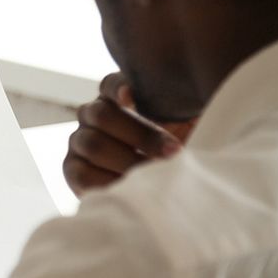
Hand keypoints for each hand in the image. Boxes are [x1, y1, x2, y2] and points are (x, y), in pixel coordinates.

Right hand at [65, 72, 196, 195]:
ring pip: (93, 144)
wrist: (166, 193)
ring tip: (157, 176)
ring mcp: (79, 142)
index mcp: (118, 98)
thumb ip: (184, 109)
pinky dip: (107, 182)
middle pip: (101, 115)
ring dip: (128, 162)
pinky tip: (131, 188)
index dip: (118, 88)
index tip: (132, 98)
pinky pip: (81, 174)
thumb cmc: (180, 154)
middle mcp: (93, 115)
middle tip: (174, 153)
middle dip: (140, 136)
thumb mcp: (188, 126)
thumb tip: (205, 93)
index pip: (110, 84)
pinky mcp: (73, 170)